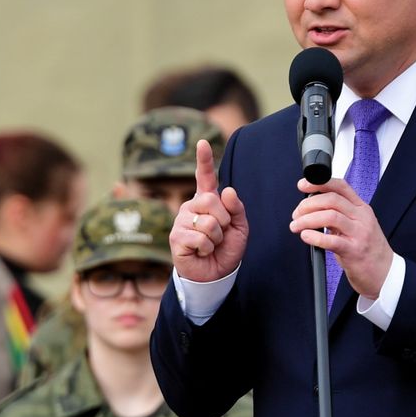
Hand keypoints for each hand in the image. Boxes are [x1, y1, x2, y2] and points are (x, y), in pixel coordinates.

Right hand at [169, 140, 248, 282]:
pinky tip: (202, 252)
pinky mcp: (176, 237)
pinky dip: (207, 248)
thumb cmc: (226, 248)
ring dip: (216, 238)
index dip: (204, 159)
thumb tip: (227, 190)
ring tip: (211, 245)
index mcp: (207, 201)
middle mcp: (191, 206)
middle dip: (224, 220)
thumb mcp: (239, 227)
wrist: (216, 274)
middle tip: (220, 234)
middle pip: (211, 200)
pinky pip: (201, 237)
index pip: (205, 177)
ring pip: (208, 221)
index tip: (202, 142)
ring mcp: (181, 221)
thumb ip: (236, 208)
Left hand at [290, 177, 392, 298]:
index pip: (340, 186)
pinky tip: (306, 236)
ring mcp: (359, 233)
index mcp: (361, 208)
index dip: (319, 183)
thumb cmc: (368, 249)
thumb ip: (339, 214)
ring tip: (296, 226)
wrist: (385, 273)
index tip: (303, 186)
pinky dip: (315, 237)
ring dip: (307, 220)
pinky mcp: (354, 251)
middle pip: (331, 200)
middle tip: (297, 214)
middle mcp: (362, 217)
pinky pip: (331, 240)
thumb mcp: (358, 225)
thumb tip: (312, 207)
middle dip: (308, 204)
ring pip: (330, 216)